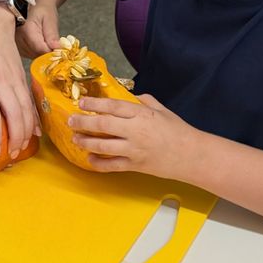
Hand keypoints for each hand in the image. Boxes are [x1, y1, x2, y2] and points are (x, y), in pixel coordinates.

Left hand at [0, 3, 39, 158]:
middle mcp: (1, 83)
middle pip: (14, 115)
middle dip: (15, 138)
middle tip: (10, 155)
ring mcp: (14, 80)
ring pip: (26, 110)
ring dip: (26, 131)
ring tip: (21, 148)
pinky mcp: (22, 77)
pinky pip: (31, 102)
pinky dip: (34, 118)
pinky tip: (35, 132)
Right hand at [15, 0, 60, 59]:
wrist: (36, 6)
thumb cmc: (43, 11)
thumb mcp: (50, 19)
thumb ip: (52, 34)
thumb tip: (56, 49)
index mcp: (26, 30)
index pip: (40, 49)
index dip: (51, 51)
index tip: (59, 50)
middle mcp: (18, 38)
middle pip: (36, 54)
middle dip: (47, 51)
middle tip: (53, 42)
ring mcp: (16, 43)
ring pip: (33, 56)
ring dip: (42, 52)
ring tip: (45, 40)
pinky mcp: (17, 47)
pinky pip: (29, 55)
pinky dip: (37, 52)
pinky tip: (39, 43)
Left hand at [68, 94, 191, 178]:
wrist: (191, 155)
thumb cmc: (177, 129)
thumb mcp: (161, 109)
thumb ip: (142, 101)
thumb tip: (127, 96)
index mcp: (141, 114)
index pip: (113, 106)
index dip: (94, 103)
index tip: (81, 102)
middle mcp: (135, 131)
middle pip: (103, 125)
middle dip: (83, 122)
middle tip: (71, 120)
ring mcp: (134, 150)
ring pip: (103, 146)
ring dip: (86, 142)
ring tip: (75, 138)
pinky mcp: (135, 166)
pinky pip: (112, 165)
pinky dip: (98, 163)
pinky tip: (89, 159)